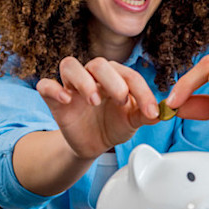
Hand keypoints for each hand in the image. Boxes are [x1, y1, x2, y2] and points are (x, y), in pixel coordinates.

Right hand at [36, 57, 158, 158]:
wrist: (93, 145)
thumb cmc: (113, 125)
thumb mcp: (132, 122)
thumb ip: (145, 115)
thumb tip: (162, 112)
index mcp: (115, 77)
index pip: (129, 76)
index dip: (142, 92)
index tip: (150, 111)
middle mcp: (93, 76)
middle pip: (98, 64)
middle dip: (112, 80)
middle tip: (121, 100)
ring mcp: (72, 86)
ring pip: (70, 65)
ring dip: (83, 80)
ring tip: (94, 100)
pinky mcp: (55, 100)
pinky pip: (46, 85)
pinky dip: (53, 89)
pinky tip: (66, 100)